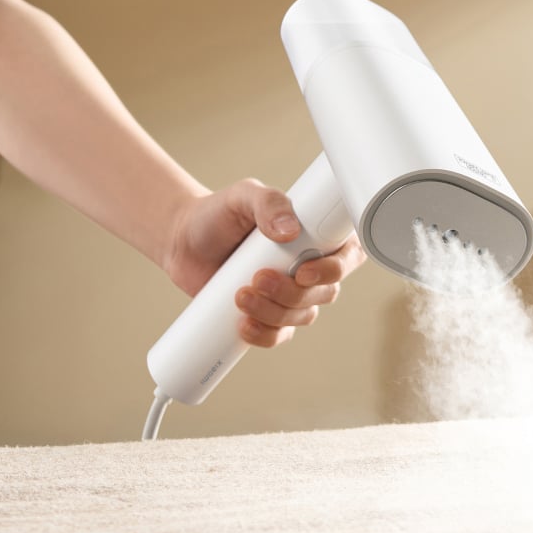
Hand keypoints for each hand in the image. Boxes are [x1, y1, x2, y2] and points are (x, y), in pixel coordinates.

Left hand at [164, 177, 365, 347]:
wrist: (184, 241)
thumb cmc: (219, 214)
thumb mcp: (243, 196)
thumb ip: (268, 203)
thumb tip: (289, 230)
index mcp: (316, 235)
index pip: (348, 255)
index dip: (336, 269)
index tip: (303, 271)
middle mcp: (310, 266)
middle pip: (325, 293)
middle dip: (292, 293)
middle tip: (258, 279)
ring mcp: (290, 294)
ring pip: (301, 316)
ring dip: (274, 313)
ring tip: (240, 296)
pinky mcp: (268, 316)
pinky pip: (279, 336)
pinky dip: (264, 335)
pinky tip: (243, 325)